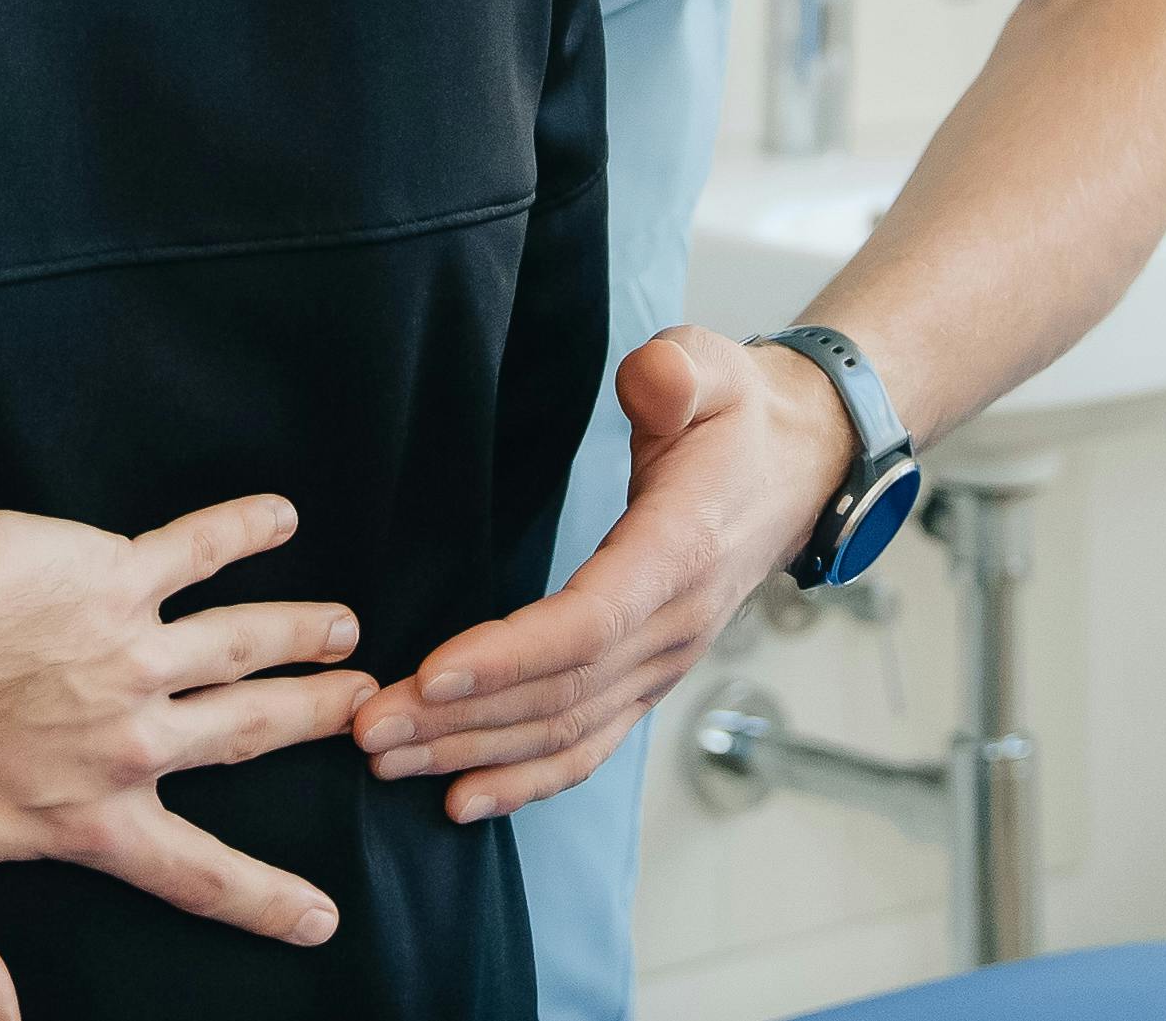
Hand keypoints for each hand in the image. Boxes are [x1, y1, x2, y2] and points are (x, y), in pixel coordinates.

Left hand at [0, 493, 371, 1020]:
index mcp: (91, 816)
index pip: (198, 873)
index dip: (267, 901)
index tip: (324, 918)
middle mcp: (131, 737)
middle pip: (249, 732)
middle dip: (317, 720)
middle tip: (370, 707)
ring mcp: (131, 651)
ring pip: (242, 641)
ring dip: (301, 633)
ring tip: (345, 629)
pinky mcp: (113, 576)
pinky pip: (194, 548)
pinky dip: (241, 528)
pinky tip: (277, 514)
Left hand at [352, 329, 853, 819]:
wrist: (796, 468)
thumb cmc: (736, 417)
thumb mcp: (713, 369)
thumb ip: (679, 372)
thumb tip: (651, 383)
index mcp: (681, 551)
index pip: (591, 622)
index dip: (511, 657)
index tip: (432, 674)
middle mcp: (672, 625)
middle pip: (559, 693)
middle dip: (459, 718)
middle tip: (369, 727)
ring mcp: (662, 663)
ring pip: (563, 729)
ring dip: (471, 753)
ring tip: (386, 760)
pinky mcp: (646, 678)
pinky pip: (586, 744)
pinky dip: (524, 779)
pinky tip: (459, 797)